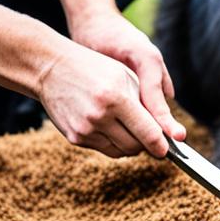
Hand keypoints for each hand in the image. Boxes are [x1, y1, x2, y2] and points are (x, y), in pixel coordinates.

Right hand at [38, 37, 175, 157]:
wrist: (51, 69)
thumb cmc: (95, 68)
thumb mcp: (125, 78)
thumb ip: (146, 105)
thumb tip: (166, 133)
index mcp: (116, 98)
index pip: (148, 133)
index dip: (161, 145)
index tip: (168, 150)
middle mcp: (99, 117)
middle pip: (135, 147)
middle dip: (147, 143)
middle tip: (149, 134)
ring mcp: (85, 130)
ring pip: (121, 152)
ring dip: (131, 144)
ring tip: (129, 126)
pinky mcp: (75, 138)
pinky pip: (105, 149)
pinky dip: (114, 142)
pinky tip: (110, 126)